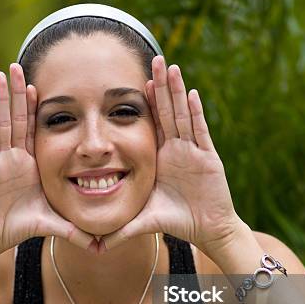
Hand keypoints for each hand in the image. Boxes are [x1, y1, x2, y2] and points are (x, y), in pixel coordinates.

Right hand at [0, 64, 97, 262]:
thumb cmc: (18, 228)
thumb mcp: (51, 223)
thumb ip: (73, 229)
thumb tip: (98, 244)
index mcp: (31, 164)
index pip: (35, 130)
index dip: (37, 108)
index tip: (40, 86)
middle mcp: (15, 158)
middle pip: (18, 118)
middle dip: (18, 92)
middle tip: (19, 66)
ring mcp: (0, 161)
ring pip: (3, 123)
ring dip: (3, 98)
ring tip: (3, 74)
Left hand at [99, 56, 244, 257]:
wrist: (207, 230)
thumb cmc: (177, 222)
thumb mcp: (145, 219)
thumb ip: (121, 227)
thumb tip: (96, 244)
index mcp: (160, 158)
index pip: (152, 125)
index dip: (146, 103)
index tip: (136, 82)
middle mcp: (177, 150)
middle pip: (166, 112)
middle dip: (160, 86)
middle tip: (153, 59)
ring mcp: (193, 152)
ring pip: (182, 115)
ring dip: (176, 91)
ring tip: (170, 67)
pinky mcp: (208, 158)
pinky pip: (200, 132)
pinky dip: (195, 113)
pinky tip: (191, 94)